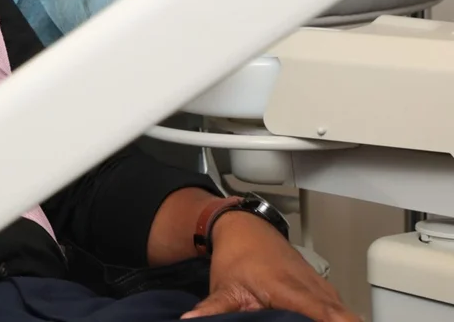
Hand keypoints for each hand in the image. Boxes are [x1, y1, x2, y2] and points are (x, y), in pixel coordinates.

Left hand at [184, 212, 356, 320]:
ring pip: (347, 315)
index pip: (327, 316)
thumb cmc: (236, 256)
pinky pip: (343, 311)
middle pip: (345, 318)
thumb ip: (214, 309)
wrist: (245, 228)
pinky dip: (342, 321)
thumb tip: (192, 321)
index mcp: (291, 290)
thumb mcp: (224, 287)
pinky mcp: (326, 290)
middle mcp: (314, 289)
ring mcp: (324, 289)